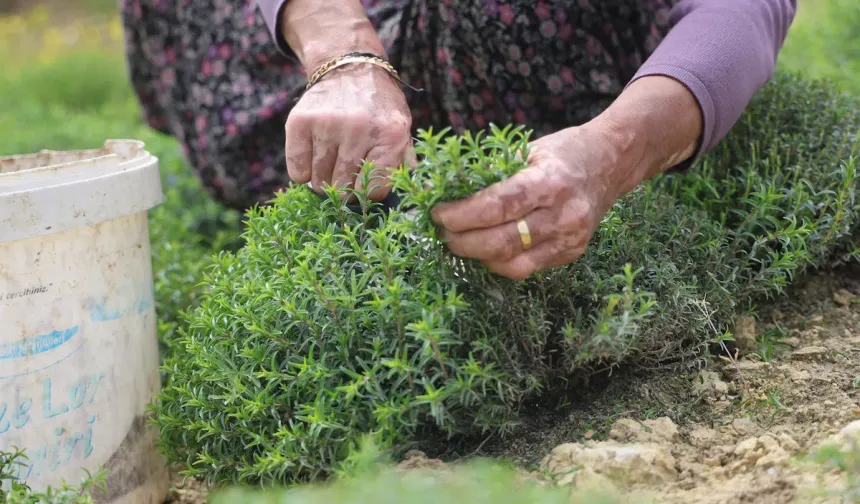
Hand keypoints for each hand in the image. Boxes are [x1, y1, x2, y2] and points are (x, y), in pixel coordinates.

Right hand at [284, 64, 413, 200]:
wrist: (351, 68)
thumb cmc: (379, 108)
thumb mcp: (402, 129)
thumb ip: (405, 163)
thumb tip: (409, 192)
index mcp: (391, 134)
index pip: (374, 190)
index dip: (369, 194)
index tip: (365, 185)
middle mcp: (359, 129)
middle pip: (343, 189)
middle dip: (344, 190)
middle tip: (346, 176)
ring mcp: (328, 124)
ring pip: (320, 182)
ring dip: (324, 181)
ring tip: (332, 165)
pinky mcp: (301, 121)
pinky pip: (297, 171)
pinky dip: (304, 173)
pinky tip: (314, 161)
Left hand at [429, 125, 621, 279]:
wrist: (611, 164)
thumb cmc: (563, 152)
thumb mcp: (528, 150)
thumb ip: (493, 172)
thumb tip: (444, 188)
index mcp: (550, 181)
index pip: (497, 206)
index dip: (462, 215)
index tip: (439, 214)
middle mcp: (563, 214)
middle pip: (501, 241)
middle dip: (463, 241)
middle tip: (442, 233)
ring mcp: (570, 239)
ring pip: (512, 264)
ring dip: (478, 257)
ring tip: (459, 243)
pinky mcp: (571, 254)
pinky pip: (527, 269)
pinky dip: (499, 263)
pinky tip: (485, 250)